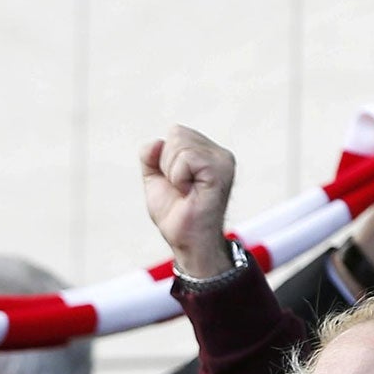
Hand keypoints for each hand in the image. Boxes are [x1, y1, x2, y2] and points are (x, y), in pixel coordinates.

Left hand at [142, 126, 236, 279]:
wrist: (187, 240)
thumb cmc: (176, 214)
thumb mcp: (156, 181)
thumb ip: (151, 158)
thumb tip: (155, 142)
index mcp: (206, 153)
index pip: (175, 133)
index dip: (164, 160)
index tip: (176, 183)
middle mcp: (218, 154)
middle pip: (176, 134)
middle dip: (167, 164)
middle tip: (181, 188)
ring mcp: (222, 160)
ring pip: (179, 144)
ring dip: (172, 173)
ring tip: (186, 191)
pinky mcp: (220, 169)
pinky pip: (186, 158)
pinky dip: (178, 177)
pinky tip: (190, 191)